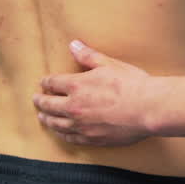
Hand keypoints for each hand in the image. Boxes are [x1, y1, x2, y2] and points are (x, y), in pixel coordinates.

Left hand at [33, 41, 157, 146]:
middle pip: (49, 105)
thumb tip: (73, 45)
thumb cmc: (132, 84)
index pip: (53, 83)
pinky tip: (61, 132)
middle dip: (40, 101)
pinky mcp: (92, 138)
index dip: (46, 82)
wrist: (148, 109)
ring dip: (47, 119)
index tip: (43, 82)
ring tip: (42, 117)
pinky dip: (62, 134)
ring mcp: (82, 125)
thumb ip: (89, 56)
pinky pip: (70, 138)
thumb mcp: (110, 64)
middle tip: (36, 100)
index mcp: (77, 86)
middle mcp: (74, 107)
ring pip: (56, 124)